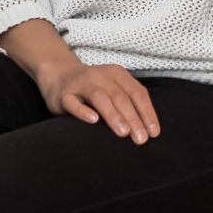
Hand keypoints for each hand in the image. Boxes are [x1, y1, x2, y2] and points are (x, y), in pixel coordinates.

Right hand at [39, 57, 159, 143]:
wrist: (59, 75)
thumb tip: (149, 129)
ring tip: (123, 132)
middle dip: (133, 118)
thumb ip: (129, 102)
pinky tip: (93, 121)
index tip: (153, 132)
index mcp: (117, 74)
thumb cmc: (93, 87)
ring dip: (113, 115)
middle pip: (120, 96)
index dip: (147, 112)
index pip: (137, 92)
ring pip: (99, 98)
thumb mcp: (114, 88)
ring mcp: (81, 84)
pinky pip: (73, 103)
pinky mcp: (64, 95)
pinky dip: (84, 111)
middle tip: (140, 138)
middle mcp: (100, 76)